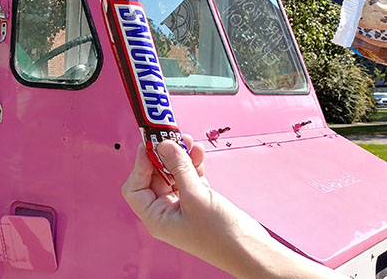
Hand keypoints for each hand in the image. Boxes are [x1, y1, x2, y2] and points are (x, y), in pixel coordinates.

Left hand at [123, 138, 229, 258]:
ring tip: (189, 141)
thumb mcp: (196, 197)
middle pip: (154, 177)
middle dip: (163, 156)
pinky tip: (198, 152)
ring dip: (180, 157)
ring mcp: (182, 207)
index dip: (140, 165)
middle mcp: (165, 213)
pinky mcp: (199, 201)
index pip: (135, 187)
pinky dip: (193, 164)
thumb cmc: (221, 235)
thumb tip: (163, 145)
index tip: (151, 144)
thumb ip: (178, 168)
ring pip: (173, 174)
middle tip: (171, 136)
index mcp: (156, 218)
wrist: (250, 251)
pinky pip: (189, 178)